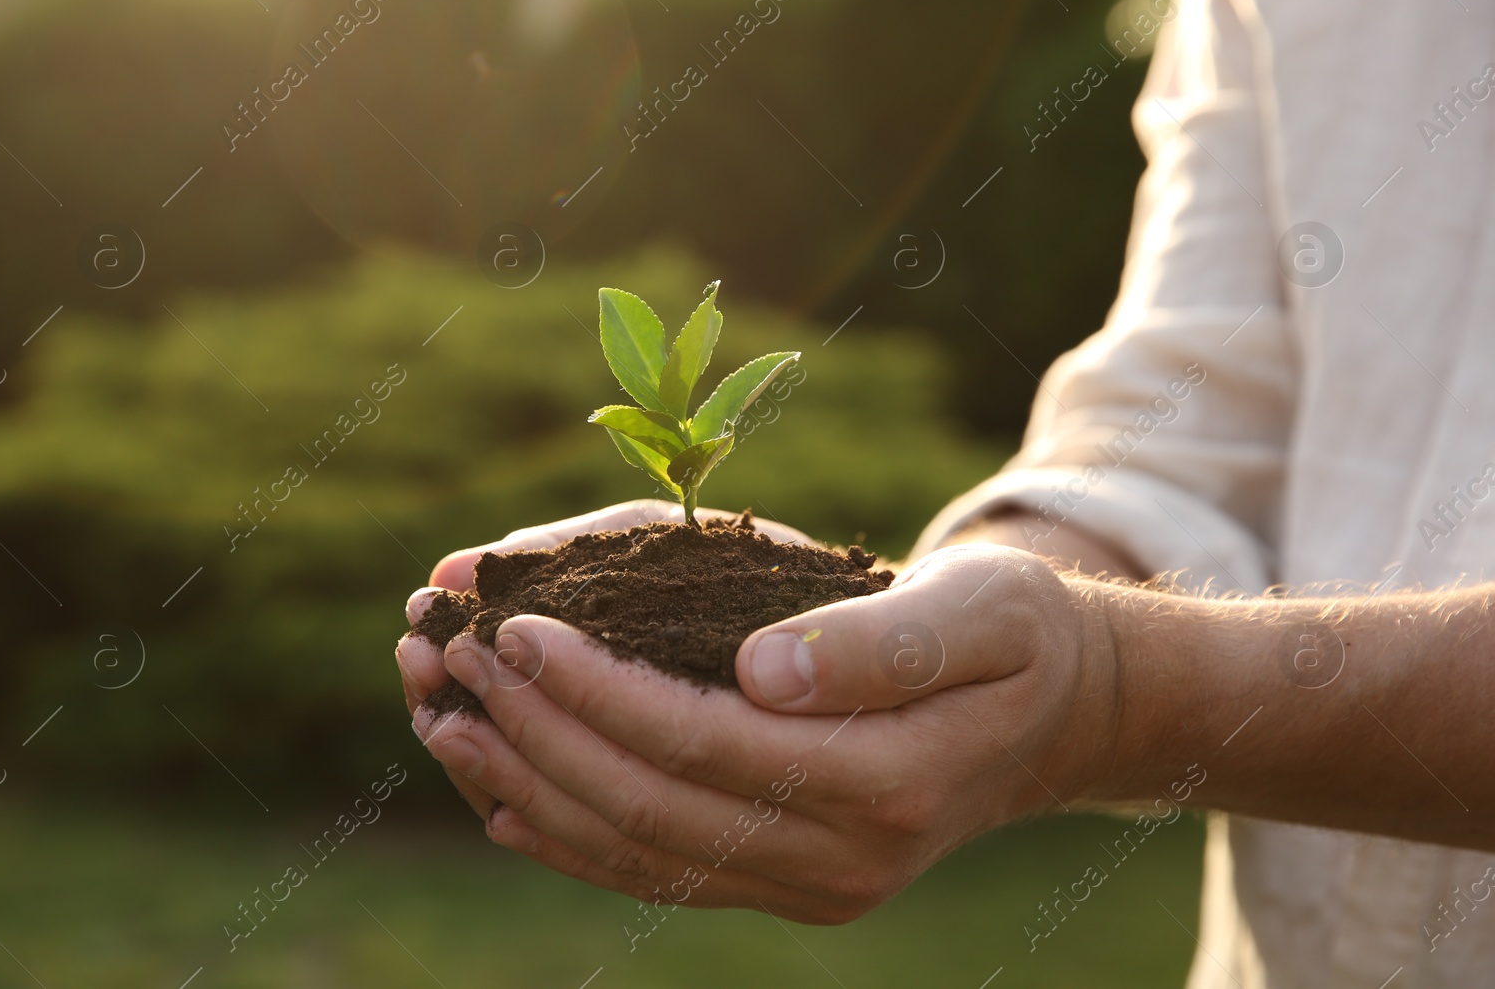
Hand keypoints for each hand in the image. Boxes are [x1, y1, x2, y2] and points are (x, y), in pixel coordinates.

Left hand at [403, 543, 1119, 922]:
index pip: (711, 747)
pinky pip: (657, 872)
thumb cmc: (1016, 637)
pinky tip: (501, 794)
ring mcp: (809, 885)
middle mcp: (843, 859)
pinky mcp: (783, 882)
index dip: (604, 691)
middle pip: (654, 808)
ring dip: (528, 788)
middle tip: (452, 657)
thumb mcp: (980, 610)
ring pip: (638, 853)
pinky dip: (570, 836)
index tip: (519, 626)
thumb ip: (876, 643)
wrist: (1053, 717)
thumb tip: (759, 672)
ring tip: (441, 720)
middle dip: (539, 733)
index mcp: (890, 784)